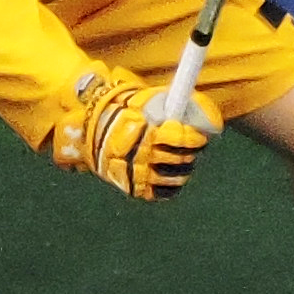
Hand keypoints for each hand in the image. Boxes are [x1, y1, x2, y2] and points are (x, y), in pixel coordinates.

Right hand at [54, 69, 213, 200]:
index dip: (194, 139)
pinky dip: (172, 187)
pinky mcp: (133, 187)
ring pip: (173, 177)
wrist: (91, 130)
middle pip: (178, 159)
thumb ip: (170, 104)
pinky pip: (160, 193)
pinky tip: (175, 178)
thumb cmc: (124, 112)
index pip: (178, 139)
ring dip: (184, 170)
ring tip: (186, 161)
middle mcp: (140, 154)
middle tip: (194, 149)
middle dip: (191, 154)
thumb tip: (202, 111)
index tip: (201, 137)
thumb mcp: (144, 101)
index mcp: (145, 131)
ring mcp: (136, 173)